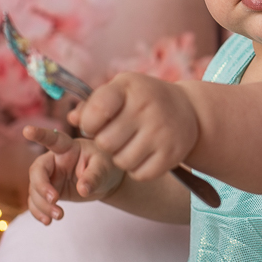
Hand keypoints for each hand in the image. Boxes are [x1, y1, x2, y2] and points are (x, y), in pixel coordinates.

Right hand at [23, 125, 124, 224]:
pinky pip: (37, 202)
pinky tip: (48, 221)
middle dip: (41, 187)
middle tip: (55, 200)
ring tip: (58, 216)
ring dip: (42, 205)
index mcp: (68, 148)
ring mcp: (50, 177)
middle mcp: (54, 161)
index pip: (52, 139)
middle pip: (37, 171)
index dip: (39, 134)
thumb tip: (83, 190)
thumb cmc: (106, 165)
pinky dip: (39, 212)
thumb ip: (94, 176)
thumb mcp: (104, 168)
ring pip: (34, 190)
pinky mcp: (49, 191)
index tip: (27, 131)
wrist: (107, 180)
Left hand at [67, 72, 199, 181]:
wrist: (188, 109)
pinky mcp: (172, 154)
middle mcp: (147, 108)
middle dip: (106, 143)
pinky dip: (137, 169)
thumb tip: (72, 119)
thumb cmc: (143, 99)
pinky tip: (143, 155)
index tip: (98, 122)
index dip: (89, 124)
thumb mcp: (119, 90)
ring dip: (121, 158)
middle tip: (117, 136)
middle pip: (105, 143)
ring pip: (122, 162)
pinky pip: (140, 174)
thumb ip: (93, 105)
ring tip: (130, 145)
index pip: (94, 114)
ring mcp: (162, 132)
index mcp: (128, 87)